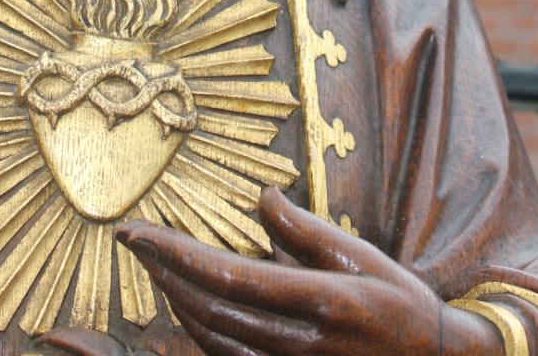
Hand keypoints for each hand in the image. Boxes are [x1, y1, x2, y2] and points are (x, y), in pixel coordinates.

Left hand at [116, 187, 503, 355]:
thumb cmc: (402, 306)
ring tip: (156, 265)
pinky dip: (200, 332)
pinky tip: (189, 306)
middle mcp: (300, 344)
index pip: (226, 275)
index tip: (136, 231)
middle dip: (163, 273)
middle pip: (208, 310)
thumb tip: (261, 196)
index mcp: (319, 301)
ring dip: (176, 301)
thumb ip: (306, 230)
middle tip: (135, 241)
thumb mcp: (361, 257)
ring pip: (212, 340)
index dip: (173, 253)